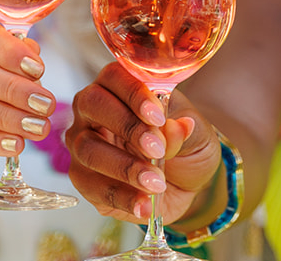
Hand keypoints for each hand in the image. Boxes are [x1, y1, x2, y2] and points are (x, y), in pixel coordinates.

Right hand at [67, 62, 220, 223]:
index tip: (157, 116)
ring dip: (125, 167)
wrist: (186, 186)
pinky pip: (93, 187)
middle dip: (126, 126)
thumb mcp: (197, 135)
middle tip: (156, 148)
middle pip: (91, 105)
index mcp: (120, 87)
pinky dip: (122, 198)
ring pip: (88, 149)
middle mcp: (93, 112)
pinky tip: (146, 204)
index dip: (133, 93)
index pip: (115, 76)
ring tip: (156, 183)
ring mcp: (83, 145)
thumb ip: (183, 131)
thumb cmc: (186, 146)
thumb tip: (174, 127)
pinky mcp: (85, 180)